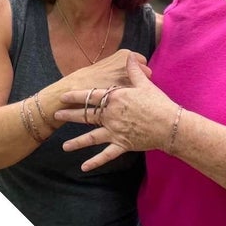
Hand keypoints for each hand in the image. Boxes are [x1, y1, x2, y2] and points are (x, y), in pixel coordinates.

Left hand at [56, 52, 173, 170]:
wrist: (169, 125)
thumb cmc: (158, 103)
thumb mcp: (145, 84)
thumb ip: (134, 71)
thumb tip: (129, 57)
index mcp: (115, 99)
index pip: (90, 96)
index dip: (76, 96)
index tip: (63, 96)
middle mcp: (110, 115)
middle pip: (86, 115)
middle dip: (70, 115)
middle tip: (57, 115)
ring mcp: (115, 131)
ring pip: (91, 137)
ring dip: (77, 142)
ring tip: (64, 146)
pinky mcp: (122, 144)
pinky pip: (106, 155)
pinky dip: (95, 162)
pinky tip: (83, 167)